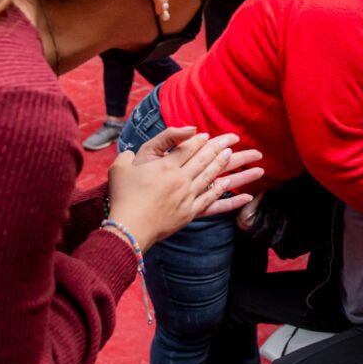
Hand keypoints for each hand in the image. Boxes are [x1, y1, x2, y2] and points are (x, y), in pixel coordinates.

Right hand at [108, 131, 263, 248]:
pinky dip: (229, 197)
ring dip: (227, 166)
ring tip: (239, 156)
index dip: (200, 140)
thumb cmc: (122, 196)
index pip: (188, 148)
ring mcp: (187, 197)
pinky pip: (214, 203)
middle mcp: (180, 179)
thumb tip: (141, 146)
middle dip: (221, 147)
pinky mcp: (190, 213)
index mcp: (164, 166)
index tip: (209, 136)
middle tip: (234, 139)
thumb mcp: (121, 165)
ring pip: (212, 177)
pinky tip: (240, 192)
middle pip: (204, 159)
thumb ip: (130, 151)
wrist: (127, 228)